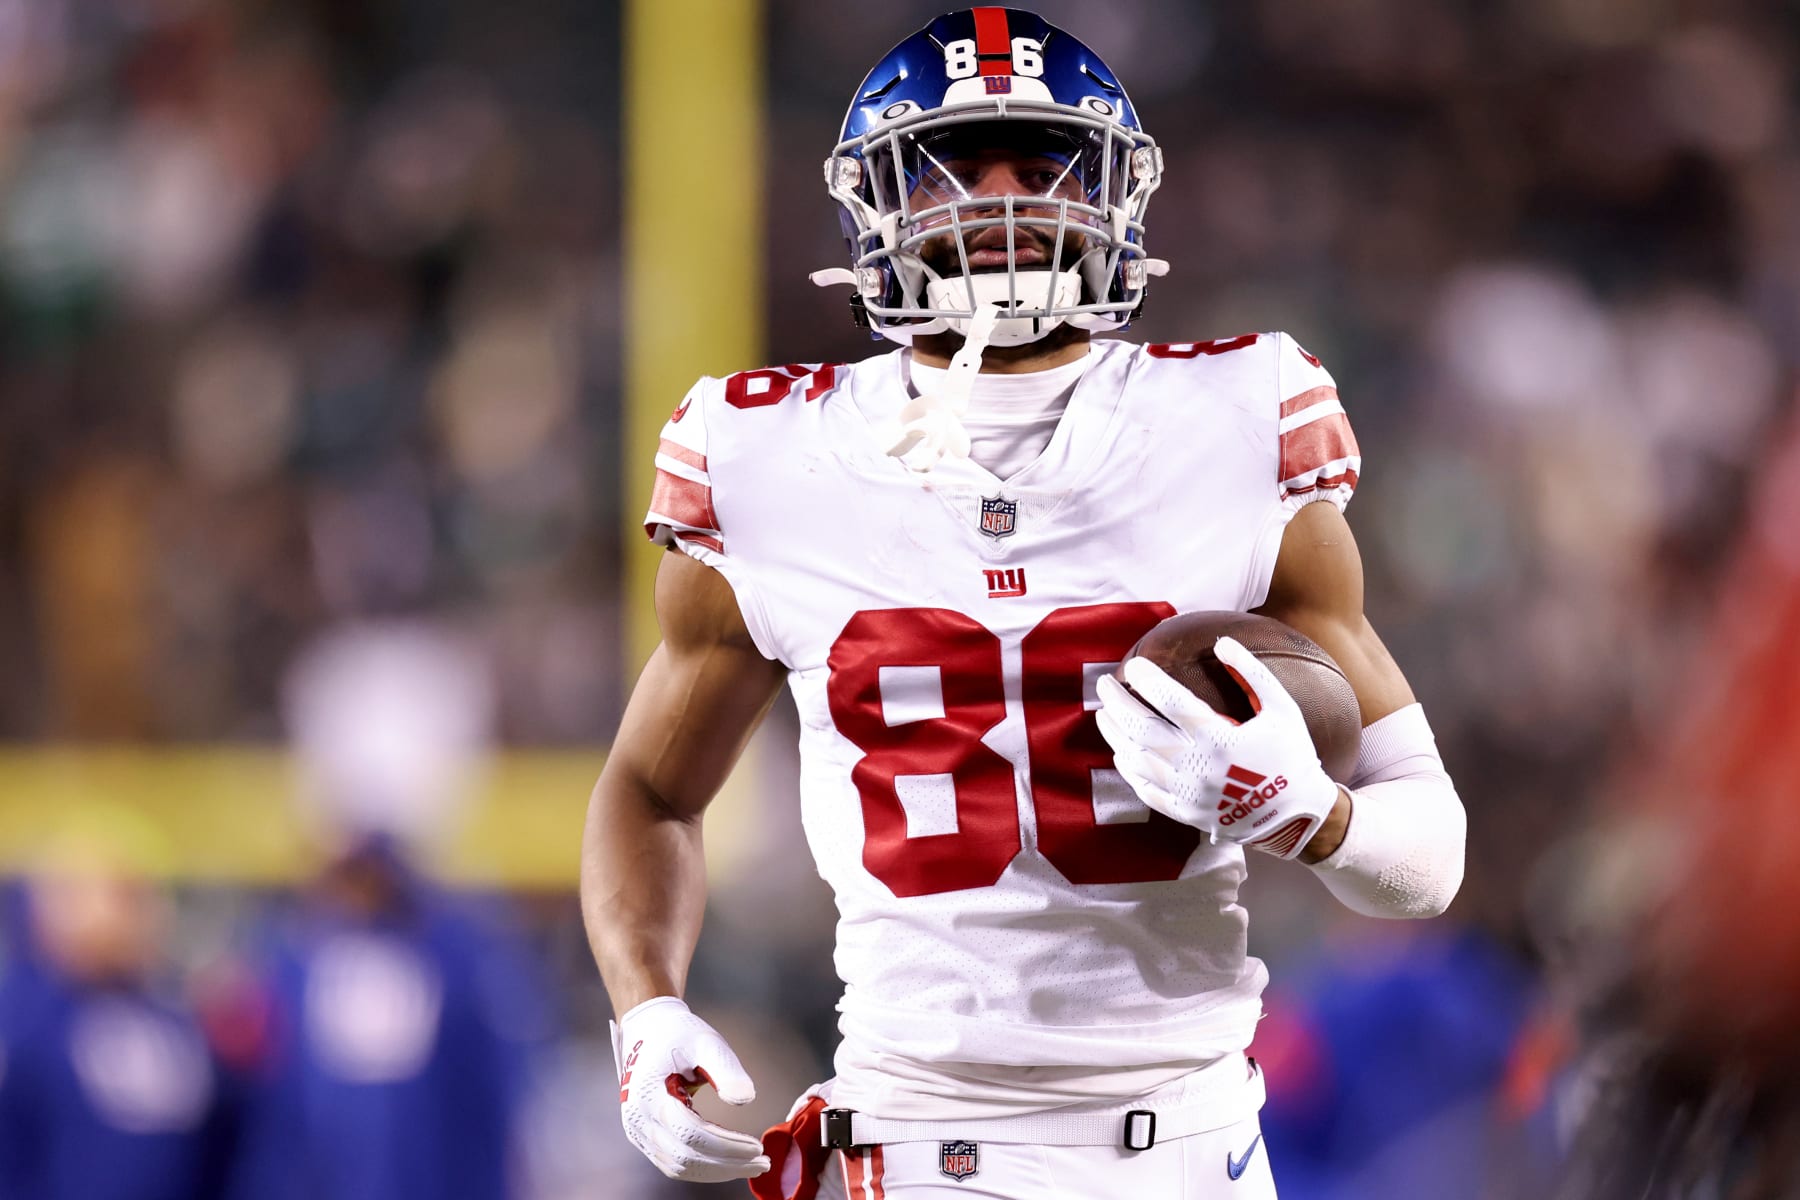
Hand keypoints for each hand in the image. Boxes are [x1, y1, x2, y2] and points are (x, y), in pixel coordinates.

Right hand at [612, 996, 770, 1182]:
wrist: (648, 1029)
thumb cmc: (680, 1034)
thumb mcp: (707, 1042)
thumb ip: (726, 1070)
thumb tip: (746, 1100)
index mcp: (650, 1095)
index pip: (692, 1134)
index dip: (726, 1146)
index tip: (758, 1147)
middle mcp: (638, 1120)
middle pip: (686, 1157)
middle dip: (727, 1164)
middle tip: (763, 1162)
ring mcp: (638, 1131)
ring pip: (679, 1167)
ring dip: (717, 1171)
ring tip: (752, 1164)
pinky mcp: (645, 1136)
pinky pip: (673, 1163)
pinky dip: (703, 1167)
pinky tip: (729, 1161)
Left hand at [1095, 636, 1341, 858]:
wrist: (1299, 814)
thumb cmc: (1291, 755)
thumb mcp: (1282, 708)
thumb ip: (1252, 673)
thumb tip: (1222, 642)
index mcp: (1220, 738)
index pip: (1169, 701)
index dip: (1146, 680)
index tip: (1134, 666)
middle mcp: (1198, 767)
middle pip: (1141, 729)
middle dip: (1117, 703)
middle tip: (1104, 684)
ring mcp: (1188, 793)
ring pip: (1136, 761)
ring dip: (1115, 734)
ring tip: (1104, 714)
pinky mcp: (1185, 813)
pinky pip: (1146, 790)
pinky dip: (1129, 770)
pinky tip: (1121, 752)